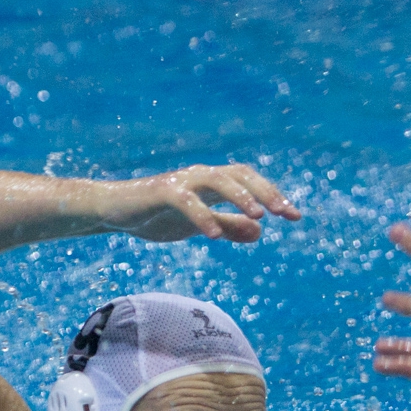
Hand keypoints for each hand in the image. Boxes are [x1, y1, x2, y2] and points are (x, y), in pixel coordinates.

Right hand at [95, 163, 299, 242]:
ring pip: (217, 179)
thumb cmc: (158, 215)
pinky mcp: (161, 192)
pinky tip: (215, 236)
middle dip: (265, 192)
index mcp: (213, 183)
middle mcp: (201, 176)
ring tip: (258, 215)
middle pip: (240, 175)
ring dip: (240, 195)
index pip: (250, 182)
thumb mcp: (201, 224)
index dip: (273, 195)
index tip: (295, 216)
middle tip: (284, 212)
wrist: (116, 211)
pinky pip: (185, 201)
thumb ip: (229, 225)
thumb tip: (259, 232)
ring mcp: (181, 181)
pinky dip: (202, 215)